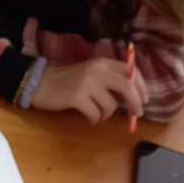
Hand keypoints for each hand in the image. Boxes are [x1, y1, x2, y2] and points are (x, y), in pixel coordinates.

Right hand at [32, 58, 147, 123]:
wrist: (40, 83)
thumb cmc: (67, 81)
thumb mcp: (90, 73)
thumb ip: (109, 80)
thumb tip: (131, 97)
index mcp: (103, 63)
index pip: (131, 72)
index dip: (142, 87)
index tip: (144, 100)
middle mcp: (97, 70)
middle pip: (127, 87)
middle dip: (136, 103)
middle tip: (137, 114)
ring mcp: (87, 83)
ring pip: (111, 105)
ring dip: (107, 115)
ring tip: (97, 114)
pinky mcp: (76, 97)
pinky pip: (95, 114)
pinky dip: (95, 119)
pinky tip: (88, 117)